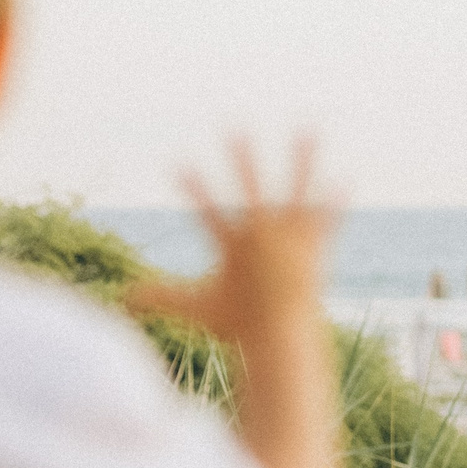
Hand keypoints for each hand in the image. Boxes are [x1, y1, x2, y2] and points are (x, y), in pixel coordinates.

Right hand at [129, 139, 335, 345]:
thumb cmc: (236, 325)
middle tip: (234, 128)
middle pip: (250, 189)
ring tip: (309, 127)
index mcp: (234, 248)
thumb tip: (121, 301)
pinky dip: (335, 200)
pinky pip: (327, 218)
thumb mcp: (194, 309)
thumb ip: (159, 298)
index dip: (191, 188)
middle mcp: (264, 238)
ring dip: (303, 157)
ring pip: (297, 189)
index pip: (206, 212)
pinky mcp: (315, 247)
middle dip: (241, 158)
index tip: (177, 163)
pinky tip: (345, 179)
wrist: (282, 340)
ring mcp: (293, 240)